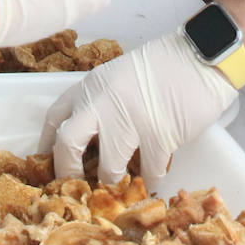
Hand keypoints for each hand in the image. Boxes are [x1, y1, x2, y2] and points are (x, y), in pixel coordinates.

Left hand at [39, 32, 236, 189]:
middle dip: (67, 171)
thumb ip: (98, 102)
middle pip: (67, 143)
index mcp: (89, 86)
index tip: (47, 162)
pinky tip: (154, 173)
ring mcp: (128, 119)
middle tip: (78, 185)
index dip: (46, 144)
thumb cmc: (160, 68)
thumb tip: (86, 141)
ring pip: (107, 167)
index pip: (54, 117)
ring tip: (124, 179)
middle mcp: (102, 102)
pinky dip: (150, 177)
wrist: (197, 59)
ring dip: (115, 178)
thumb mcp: (116, 78)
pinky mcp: (157, 135)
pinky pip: (147, 172)